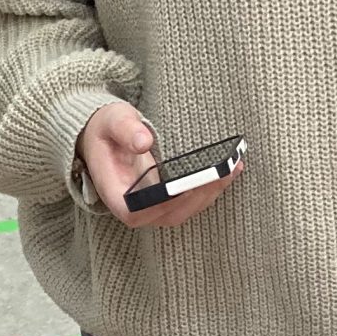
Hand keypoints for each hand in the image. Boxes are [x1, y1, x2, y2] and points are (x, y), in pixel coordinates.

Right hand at [76, 103, 242, 231]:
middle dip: (196, 197)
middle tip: (218, 174)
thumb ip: (125, 129)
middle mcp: (135, 206)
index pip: (136, 213)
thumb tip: (143, 141)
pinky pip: (191, 201)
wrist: (105, 134)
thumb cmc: (106, 130)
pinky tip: (230, 169)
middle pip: (168, 215)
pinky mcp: (168, 199)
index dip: (161, 205)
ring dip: (209, 193)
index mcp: (115, 193)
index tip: (183, 187)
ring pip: (184, 211)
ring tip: (231, 169)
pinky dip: (211, 188)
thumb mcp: (112, 120)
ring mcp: (153, 205)